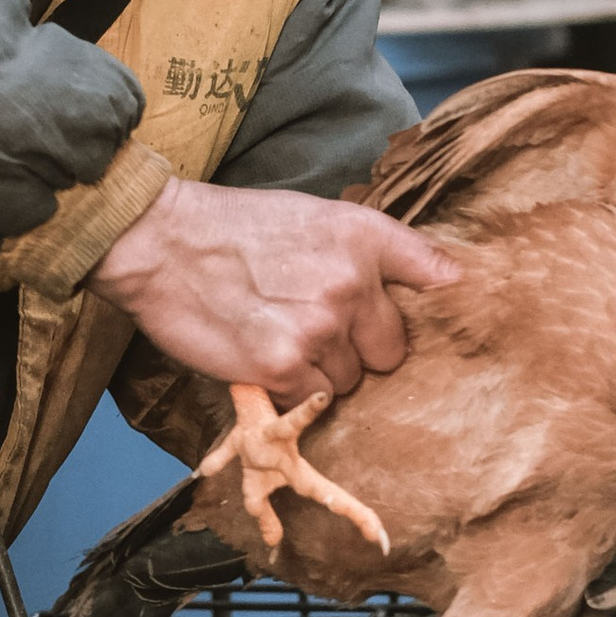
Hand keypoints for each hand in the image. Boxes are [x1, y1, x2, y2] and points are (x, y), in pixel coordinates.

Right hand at [90, 176, 459, 405]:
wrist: (160, 243)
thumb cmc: (233, 230)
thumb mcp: (312, 215)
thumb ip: (369, 248)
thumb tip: (441, 279)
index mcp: (362, 237)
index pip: (435, 274)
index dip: (442, 299)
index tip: (455, 311)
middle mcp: (350, 282)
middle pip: (391, 351)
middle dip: (359, 349)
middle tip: (313, 327)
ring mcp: (319, 327)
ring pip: (348, 381)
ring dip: (319, 372)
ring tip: (277, 336)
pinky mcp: (284, 366)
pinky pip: (313, 400)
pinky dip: (290, 390)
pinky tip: (261, 355)